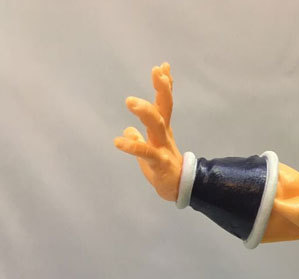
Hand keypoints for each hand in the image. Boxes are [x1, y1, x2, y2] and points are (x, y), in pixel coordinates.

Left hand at [114, 62, 182, 201]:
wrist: (180, 192)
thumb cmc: (164, 171)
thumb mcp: (148, 154)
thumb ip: (140, 140)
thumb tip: (128, 131)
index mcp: (162, 131)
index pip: (164, 104)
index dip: (164, 86)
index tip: (163, 67)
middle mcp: (164, 136)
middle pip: (164, 108)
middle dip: (162, 89)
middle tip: (157, 71)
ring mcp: (163, 148)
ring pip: (156, 125)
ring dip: (145, 112)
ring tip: (130, 101)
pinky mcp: (159, 164)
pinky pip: (145, 152)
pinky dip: (132, 146)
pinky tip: (118, 142)